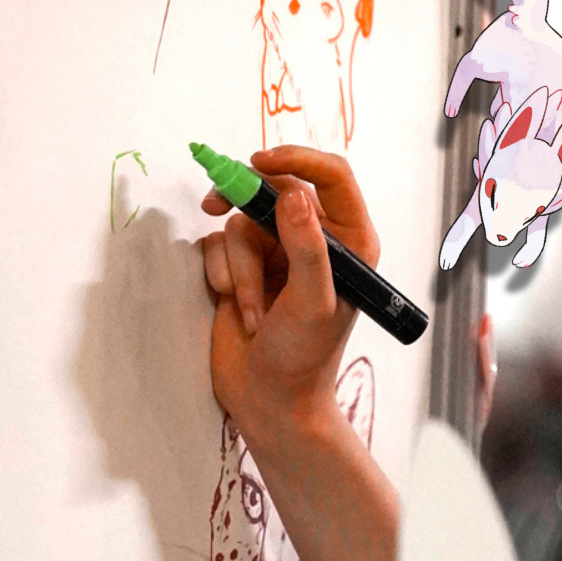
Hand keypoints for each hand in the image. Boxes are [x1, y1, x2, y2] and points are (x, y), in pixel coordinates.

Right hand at [201, 147, 379, 436]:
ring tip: (252, 309)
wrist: (269, 401)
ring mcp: (274, 252)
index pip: (329, 175)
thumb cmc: (304, 357)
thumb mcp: (312, 302)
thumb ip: (305, 247)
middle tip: (212, 203)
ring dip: (238, 267)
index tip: (258, 163)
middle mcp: (312, 239)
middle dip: (244, 206)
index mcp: (348, 240)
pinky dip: (222, 275)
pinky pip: (217, 244)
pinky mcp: (240, 267)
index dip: (295, 159)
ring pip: (240, 221)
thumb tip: (292, 194)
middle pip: (273, 188)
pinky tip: (236, 308)